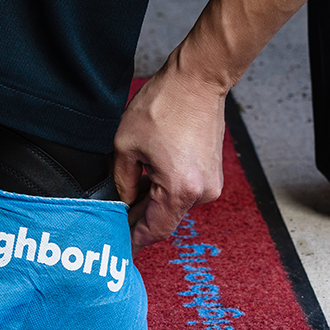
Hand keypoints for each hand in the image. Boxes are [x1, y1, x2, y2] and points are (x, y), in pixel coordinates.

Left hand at [113, 51, 226, 249]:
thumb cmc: (164, 104)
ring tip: (132, 183)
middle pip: (164, 220)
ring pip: (174, 206)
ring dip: (152, 201)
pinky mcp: (213, 172)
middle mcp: (201, 192)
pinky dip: (166, 189)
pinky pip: (185, 191)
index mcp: (179, 189)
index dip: (133, 241)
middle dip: (139, 218)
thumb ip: (121, 182)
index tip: (120, 249)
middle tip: (116, 215)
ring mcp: (211, 183)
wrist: (198, 79)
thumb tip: (121, 203)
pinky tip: (150, 174)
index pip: (153, 231)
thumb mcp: (125, 144)